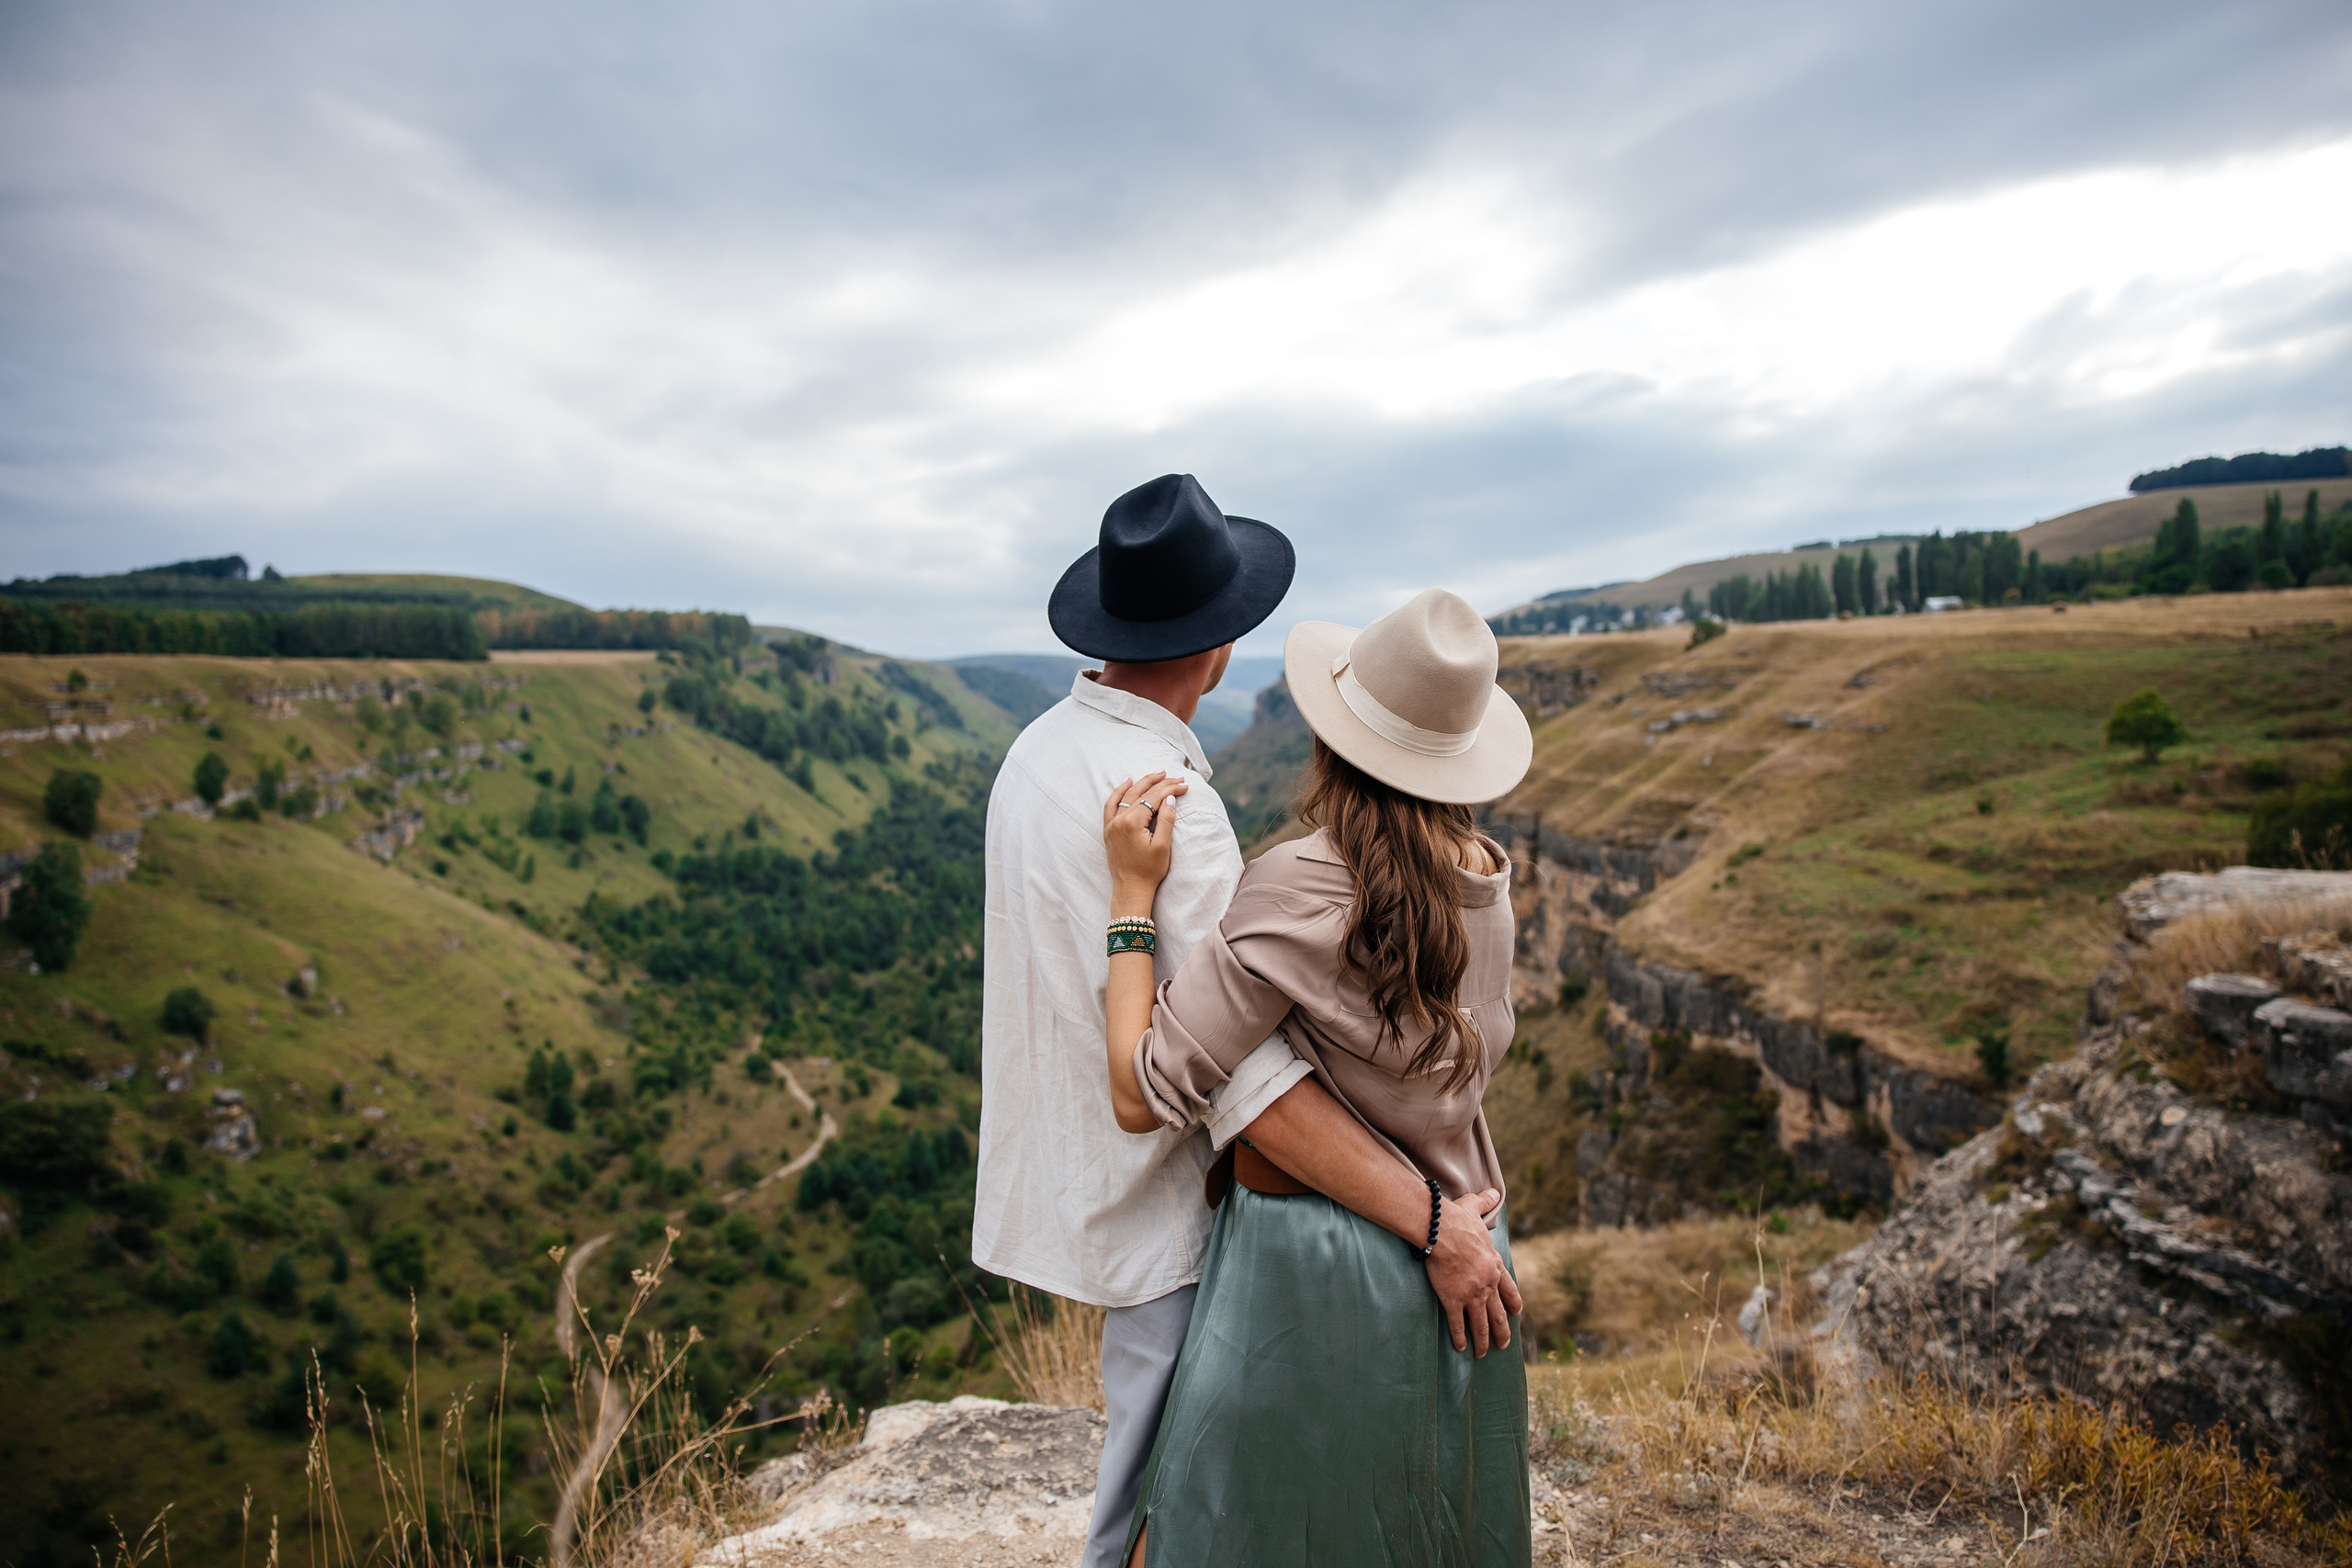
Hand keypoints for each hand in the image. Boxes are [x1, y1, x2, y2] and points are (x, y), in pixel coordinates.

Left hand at [1101, 773, 1187, 906]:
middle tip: (1175, 777)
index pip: (1153, 798)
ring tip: (1157, 774)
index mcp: (1132, 823)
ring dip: (1142, 783)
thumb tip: (1169, 798)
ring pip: (1127, 796)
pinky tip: (1128, 783)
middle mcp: (1119, 821)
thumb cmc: (1149, 871)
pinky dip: (1119, 792)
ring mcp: (1111, 825)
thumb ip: (1166, 820)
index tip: (1184, 786)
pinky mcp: (1109, 830)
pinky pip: (1111, 805)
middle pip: (1141, 794)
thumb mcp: (1162, 846)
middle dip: (1160, 783)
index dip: (1170, 790)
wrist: (1131, 889)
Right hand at [1424, 1189, 1520, 1356]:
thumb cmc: (1457, 1220)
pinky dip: (1460, 1338)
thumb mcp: (1475, 1209)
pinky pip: (1458, 1324)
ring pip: (1481, 1324)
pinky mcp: (1453, 1300)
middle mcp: (1487, 1284)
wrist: (1441, 1231)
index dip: (1513, 1304)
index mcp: (1495, 1266)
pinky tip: (1461, 1348)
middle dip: (1502, 1332)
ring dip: (1484, 1341)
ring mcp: (1471, 1294)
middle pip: (1498, 1314)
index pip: (1509, 1290)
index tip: (1517, 1315)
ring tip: (1484, 1354)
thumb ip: (1486, 1202)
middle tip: (1503, 1345)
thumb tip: (1494, 1191)